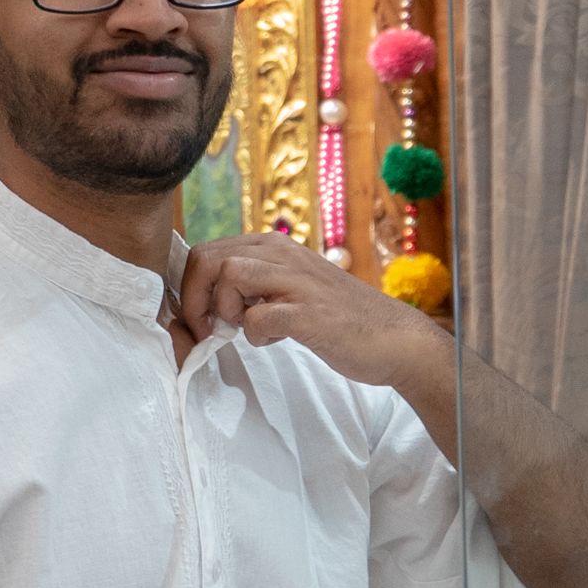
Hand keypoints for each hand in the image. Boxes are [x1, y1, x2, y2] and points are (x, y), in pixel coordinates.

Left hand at [179, 232, 440, 387]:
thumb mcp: (291, 289)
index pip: (208, 251)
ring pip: (229, 274)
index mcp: (275, 247)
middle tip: (209, 328)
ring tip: (241, 329)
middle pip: (209, 258)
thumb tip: (209, 301)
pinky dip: (255, 334)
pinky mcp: (309, 313)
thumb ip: (256, 286)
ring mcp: (298, 281)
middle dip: (195, 298)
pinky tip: (274, 340)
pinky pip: (258, 317)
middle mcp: (284, 254)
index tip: (202, 318)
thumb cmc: (339, 319)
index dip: (191, 288)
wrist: (395, 339)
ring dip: (224, 309)